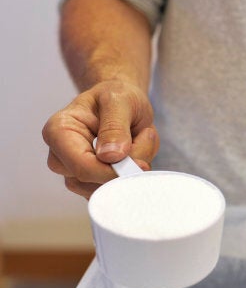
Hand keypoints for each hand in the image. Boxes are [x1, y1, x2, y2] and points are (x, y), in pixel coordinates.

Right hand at [42, 81, 158, 198]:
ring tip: (140, 138)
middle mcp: (60, 156)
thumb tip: (110, 157)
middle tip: (145, 135)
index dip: (113, 171)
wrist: (123, 102)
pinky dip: (134, 174)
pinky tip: (138, 152)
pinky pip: (115, 190)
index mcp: (59, 131)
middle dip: (127, 166)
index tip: (141, 162)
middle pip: (93, 182)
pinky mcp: (91, 182)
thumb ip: (115, 126)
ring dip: (134, 168)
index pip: (81, 166)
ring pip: (107, 189)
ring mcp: (74, 173)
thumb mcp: (119, 100)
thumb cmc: (117, 97)